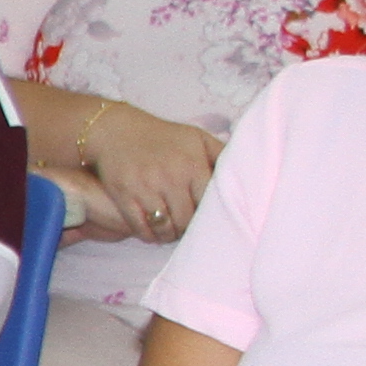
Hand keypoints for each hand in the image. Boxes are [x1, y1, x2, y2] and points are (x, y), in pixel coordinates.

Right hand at [81, 106, 221, 245]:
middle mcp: (170, 177)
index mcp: (192, 164)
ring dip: (169, 235)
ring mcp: (145, 187)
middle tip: (186, 226)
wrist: (117, 130)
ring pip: (165, 228)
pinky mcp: (123, 195)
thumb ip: (222, 155)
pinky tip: (153, 230)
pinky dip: (148, 235)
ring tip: (171, 231)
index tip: (206, 217)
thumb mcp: (197, 138)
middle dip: (188, 228)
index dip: (209, 215)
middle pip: (187, 221)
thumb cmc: (164, 137)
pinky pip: (140, 228)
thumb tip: (248, 173)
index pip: (209, 204)